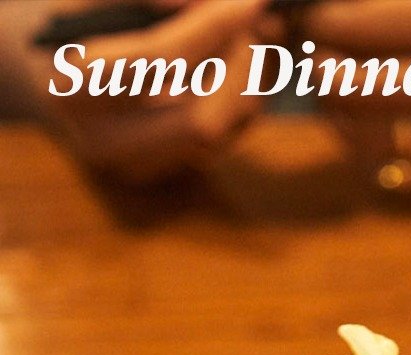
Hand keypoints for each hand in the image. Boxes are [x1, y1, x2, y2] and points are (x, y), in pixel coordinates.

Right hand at [33, 0, 272, 183]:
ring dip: (248, 83)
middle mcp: (106, 141)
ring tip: (249, 36)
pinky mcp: (163, 173)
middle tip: (257, 23)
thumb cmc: (69, 21)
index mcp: (74, 87)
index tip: (248, 2)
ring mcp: (138, 166)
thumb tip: (201, 2)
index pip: (160, 60)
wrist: (44, 73)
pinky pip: (224, 141)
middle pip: (201, 118)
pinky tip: (237, 66)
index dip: (210, 27)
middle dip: (239, 67)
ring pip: (221, 133)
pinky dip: (242, 100)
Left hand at [295, 0, 410, 201]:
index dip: (318, 23)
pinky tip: (360, 121)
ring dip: (333, 112)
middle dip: (320, 69)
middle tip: (316, 56)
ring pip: (364, 135)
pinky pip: (391, 169)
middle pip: (353, 85)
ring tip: (333, 88)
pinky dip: (362, 146)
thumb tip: (290, 16)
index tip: (310, 18)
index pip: (355, 26)